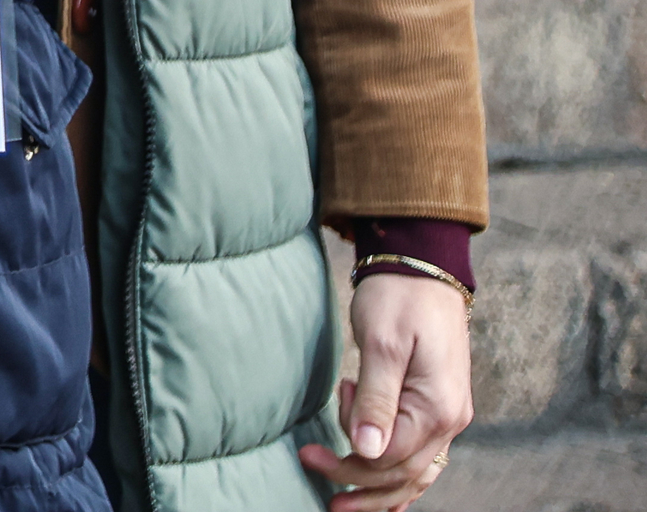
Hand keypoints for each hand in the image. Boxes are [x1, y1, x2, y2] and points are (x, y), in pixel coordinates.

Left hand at [296, 274, 471, 511]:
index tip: (308, 449)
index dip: (348, 460)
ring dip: (378, 489)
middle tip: (312, 470)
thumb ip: (375, 400)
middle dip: (356, 480)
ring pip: (416, 472)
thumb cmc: (398, 299)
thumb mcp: (382, 345)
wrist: (421, 270)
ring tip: (341, 502)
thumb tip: (366, 450)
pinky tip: (382, 496)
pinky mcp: (436, 409)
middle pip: (402, 472)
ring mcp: (447, 417)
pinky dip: (402, 479)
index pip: (389, 457)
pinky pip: (423, 458)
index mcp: (438, 408)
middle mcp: (450, 421)